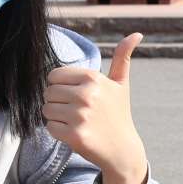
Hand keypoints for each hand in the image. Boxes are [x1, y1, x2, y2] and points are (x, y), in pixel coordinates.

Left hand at [44, 33, 148, 183]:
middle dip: (57, 102)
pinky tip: (74, 133)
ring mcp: (80, 116)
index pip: (54, 75)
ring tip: (75, 122)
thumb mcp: (121, 84)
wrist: (123, 149)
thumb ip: (122, 57)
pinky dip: (57, 131)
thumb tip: (137, 34)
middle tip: (75, 111)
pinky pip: (49, 127)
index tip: (75, 96)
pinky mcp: (75, 135)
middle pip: (48, 92)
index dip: (60, 86)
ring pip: (46, 109)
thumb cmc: (118, 114)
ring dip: (56, 117)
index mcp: (93, 78)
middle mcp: (86, 95)